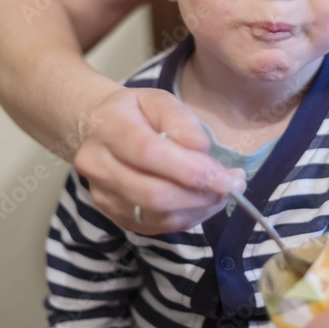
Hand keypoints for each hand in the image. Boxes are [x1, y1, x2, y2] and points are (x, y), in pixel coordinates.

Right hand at [74, 87, 245, 233]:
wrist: (95, 129)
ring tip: (222, 193)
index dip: (191, 169)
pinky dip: (187, 218)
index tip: (226, 174)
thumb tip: (201, 149)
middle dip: (200, 195)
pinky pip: (156, 227)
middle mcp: (98, 165)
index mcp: (107, 127)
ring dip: (198, 209)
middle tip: (233, 186)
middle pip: (153, 194)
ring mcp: (102, 195)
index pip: (149, 154)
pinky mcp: (113, 216)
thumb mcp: (159, 100)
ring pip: (156, 216)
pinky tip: (203, 202)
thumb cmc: (135, 112)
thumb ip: (181, 121)